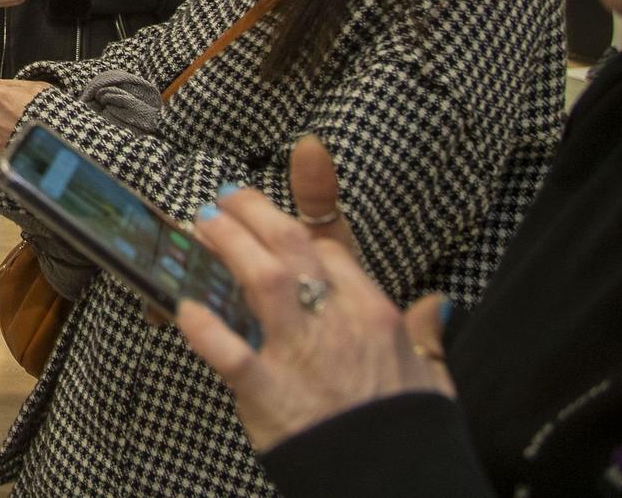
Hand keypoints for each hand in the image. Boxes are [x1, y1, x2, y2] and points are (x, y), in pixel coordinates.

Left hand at [175, 135, 454, 451]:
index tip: (299, 156)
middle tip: (224, 201)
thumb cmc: (412, 435)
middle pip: (292, 245)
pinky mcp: (272, 394)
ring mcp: (304, 355)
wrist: (401, 486)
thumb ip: (427, 336)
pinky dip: (205, 328)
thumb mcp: (432, 379)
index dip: (309, 203)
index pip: (333, 244)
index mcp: (375, 313)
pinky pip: (230, 352)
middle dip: (253, 213)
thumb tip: (437, 304)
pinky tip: (184, 307)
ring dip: (226, 246)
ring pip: (261, 280)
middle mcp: (338, 322)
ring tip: (200, 227)